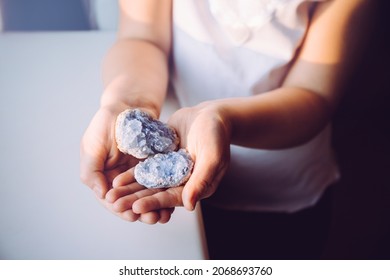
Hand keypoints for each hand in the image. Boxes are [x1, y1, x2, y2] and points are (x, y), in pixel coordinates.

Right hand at [80, 104, 175, 222]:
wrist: (129, 104)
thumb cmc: (106, 121)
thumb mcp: (92, 144)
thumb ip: (91, 170)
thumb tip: (101, 195)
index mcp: (102, 176)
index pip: (110, 199)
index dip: (120, 209)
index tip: (131, 215)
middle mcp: (119, 178)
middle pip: (130, 200)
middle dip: (141, 212)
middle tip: (154, 219)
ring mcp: (136, 174)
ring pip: (145, 195)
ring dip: (154, 206)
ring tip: (165, 215)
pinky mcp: (152, 167)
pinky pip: (157, 182)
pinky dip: (163, 192)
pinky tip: (172, 200)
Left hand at [113, 101, 230, 214]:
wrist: (210, 114)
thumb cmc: (216, 134)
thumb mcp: (212, 156)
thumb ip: (201, 180)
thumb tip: (189, 205)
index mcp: (196, 186)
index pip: (172, 198)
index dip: (153, 203)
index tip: (136, 207)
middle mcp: (182, 182)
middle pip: (156, 193)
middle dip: (135, 200)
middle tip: (115, 205)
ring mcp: (171, 171)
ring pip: (148, 184)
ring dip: (130, 190)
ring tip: (111, 196)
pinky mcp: (162, 160)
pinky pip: (145, 169)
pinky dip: (132, 175)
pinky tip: (117, 180)